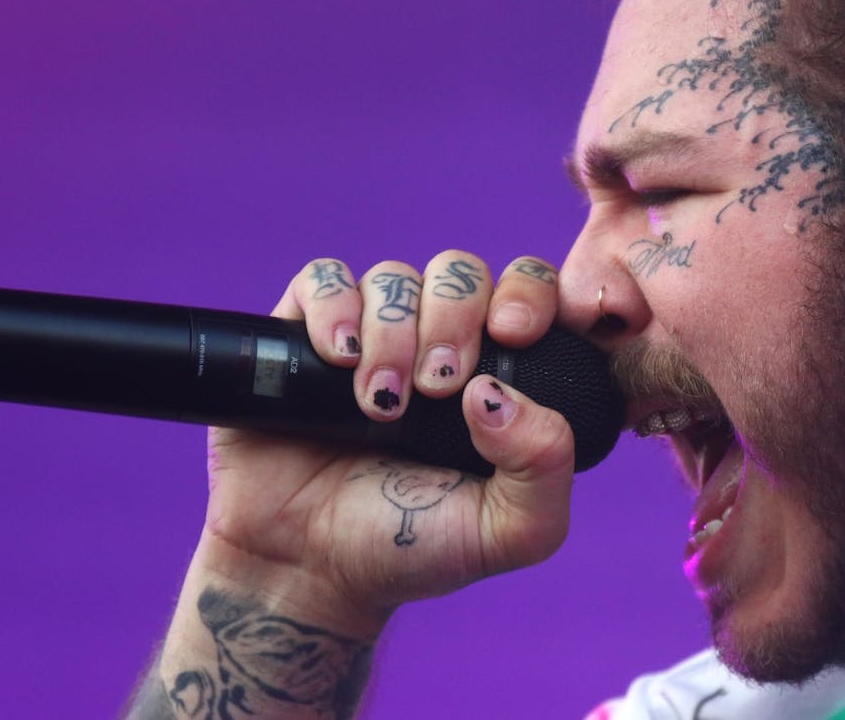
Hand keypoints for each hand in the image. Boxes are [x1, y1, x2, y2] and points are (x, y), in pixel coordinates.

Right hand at [199, 251, 574, 630]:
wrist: (308, 570)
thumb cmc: (413, 547)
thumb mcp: (511, 530)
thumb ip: (544, 465)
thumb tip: (498, 391)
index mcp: (495, 372)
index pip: (529, 288)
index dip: (527, 293)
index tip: (512, 335)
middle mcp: (434, 341)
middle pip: (459, 273)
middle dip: (453, 322)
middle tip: (435, 390)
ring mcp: (368, 336)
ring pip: (394, 277)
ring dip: (393, 334)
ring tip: (379, 405)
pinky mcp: (299, 337)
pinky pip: (323, 279)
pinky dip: (334, 308)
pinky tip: (339, 360)